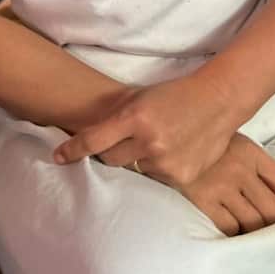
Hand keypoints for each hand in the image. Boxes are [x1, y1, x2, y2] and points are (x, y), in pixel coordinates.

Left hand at [53, 72, 241, 186]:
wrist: (217, 102)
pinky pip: (156, 178)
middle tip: (123, 141)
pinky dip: (158, 167)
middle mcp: (148, 141)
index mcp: (133, 117)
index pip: (93, 140)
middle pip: (110, 160)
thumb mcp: (139, 98)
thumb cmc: (173, 95)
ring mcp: (165, 161)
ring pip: (133, 170)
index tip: (58, 157)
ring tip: (156, 141)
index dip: (72, 150)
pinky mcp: (180, 176)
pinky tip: (171, 151)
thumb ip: (115, 116)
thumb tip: (86, 134)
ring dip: (137, 159)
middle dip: (111, 152)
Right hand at [177, 134, 274, 236]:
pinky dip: (233, 231)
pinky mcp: (202, 199)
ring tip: (247, 226)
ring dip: (252, 229)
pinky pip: (229, 226)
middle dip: (273, 222)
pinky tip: (229, 224)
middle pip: (273, 210)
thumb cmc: (195, 138)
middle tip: (267, 223)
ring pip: (253, 223)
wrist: (161, 136)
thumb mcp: (228, 139)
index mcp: (250, 151)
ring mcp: (221, 186)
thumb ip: (251, 160)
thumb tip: (272, 188)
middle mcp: (239, 169)